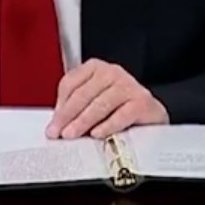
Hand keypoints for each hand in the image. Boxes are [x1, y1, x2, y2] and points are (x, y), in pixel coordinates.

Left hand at [45, 59, 167, 139]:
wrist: (152, 117)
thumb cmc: (120, 110)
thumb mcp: (94, 104)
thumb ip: (76, 109)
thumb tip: (57, 124)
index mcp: (95, 69)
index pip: (71, 83)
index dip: (60, 105)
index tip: (53, 124)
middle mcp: (112, 72)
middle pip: (83, 93)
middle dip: (68, 115)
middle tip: (58, 133)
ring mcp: (128, 85)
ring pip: (100, 103)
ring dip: (83, 121)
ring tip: (72, 135)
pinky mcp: (142, 101)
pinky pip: (121, 114)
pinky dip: (108, 125)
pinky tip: (97, 134)